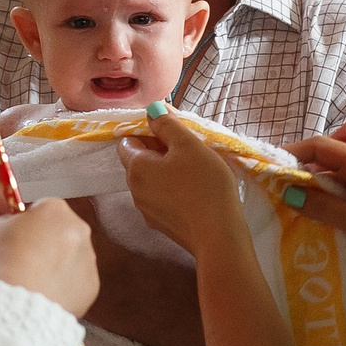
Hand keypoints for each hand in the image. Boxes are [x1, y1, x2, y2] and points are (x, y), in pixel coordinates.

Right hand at [0, 198, 97, 318]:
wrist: (18, 306)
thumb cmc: (6, 268)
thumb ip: (7, 221)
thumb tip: (11, 225)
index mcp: (55, 210)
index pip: (43, 208)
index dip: (28, 223)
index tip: (20, 236)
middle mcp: (78, 231)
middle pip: (61, 231)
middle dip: (46, 242)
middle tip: (24, 258)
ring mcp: (88, 259)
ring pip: (70, 256)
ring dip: (55, 264)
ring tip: (33, 279)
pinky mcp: (91, 286)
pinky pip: (76, 281)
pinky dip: (63, 285)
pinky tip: (44, 291)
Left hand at [118, 113, 248, 260]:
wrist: (218, 236)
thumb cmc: (205, 184)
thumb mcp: (189, 144)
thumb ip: (167, 124)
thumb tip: (151, 109)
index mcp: (136, 167)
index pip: (127, 141)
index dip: (147, 133)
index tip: (172, 134)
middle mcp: (134, 190)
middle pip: (139, 163)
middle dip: (159, 152)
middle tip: (188, 150)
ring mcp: (147, 211)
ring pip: (151, 182)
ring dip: (167, 173)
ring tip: (195, 172)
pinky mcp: (162, 226)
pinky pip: (162, 200)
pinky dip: (174, 192)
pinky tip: (195, 193)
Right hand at [284, 132, 345, 261]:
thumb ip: (321, 206)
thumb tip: (288, 193)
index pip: (321, 146)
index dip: (293, 152)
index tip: (270, 166)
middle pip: (326, 157)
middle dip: (301, 169)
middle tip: (278, 188)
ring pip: (334, 172)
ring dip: (314, 183)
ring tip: (293, 200)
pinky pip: (344, 185)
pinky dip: (328, 192)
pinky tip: (318, 207)